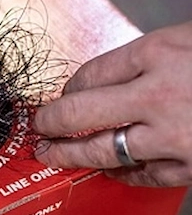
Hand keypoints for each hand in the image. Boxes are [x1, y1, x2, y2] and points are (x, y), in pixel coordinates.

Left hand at [33, 21, 191, 186]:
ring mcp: (172, 134)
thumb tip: (113, 77)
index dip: (67, 90)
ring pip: (102, 151)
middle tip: (38, 128)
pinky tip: (111, 171)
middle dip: (49, 123)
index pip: (89, 75)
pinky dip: (122, 174)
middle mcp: (157, 95)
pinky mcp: (191, 165)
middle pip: (79, 114)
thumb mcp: (189, 38)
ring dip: (69, 155)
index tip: (60, 98)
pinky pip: (143, 175)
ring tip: (52, 156)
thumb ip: (149, 57)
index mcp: (156, 53)